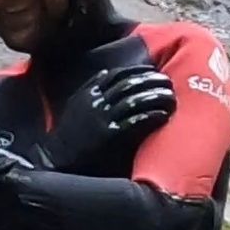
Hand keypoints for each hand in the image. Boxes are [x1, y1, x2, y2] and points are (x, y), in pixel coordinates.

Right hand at [40, 65, 175, 171]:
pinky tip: (163, 114)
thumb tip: (106, 72)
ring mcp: (103, 118)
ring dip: (156, 96)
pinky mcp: (110, 135)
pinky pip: (135, 121)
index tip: (153, 71)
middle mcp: (96, 102)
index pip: (117, 74)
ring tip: (171, 97)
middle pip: (129, 84)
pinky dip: (151, 115)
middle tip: (167, 81)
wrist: (58, 158)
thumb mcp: (76, 104)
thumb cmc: (70, 134)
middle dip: (151, 80)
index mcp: (89, 93)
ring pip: (135, 100)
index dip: (138, 70)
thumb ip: (91, 88)